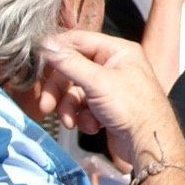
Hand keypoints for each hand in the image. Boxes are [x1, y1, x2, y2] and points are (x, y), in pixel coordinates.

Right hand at [38, 26, 182, 163]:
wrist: (148, 144)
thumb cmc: (133, 108)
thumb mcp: (97, 82)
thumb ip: (69, 62)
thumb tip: (45, 43)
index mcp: (118, 51)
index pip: (78, 40)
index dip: (56, 51)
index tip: (36, 62)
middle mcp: (114, 65)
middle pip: (72, 69)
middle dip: (59, 90)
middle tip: (47, 106)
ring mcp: (110, 87)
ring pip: (74, 91)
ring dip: (69, 108)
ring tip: (71, 122)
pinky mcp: (106, 107)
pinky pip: (83, 107)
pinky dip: (83, 118)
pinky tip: (93, 126)